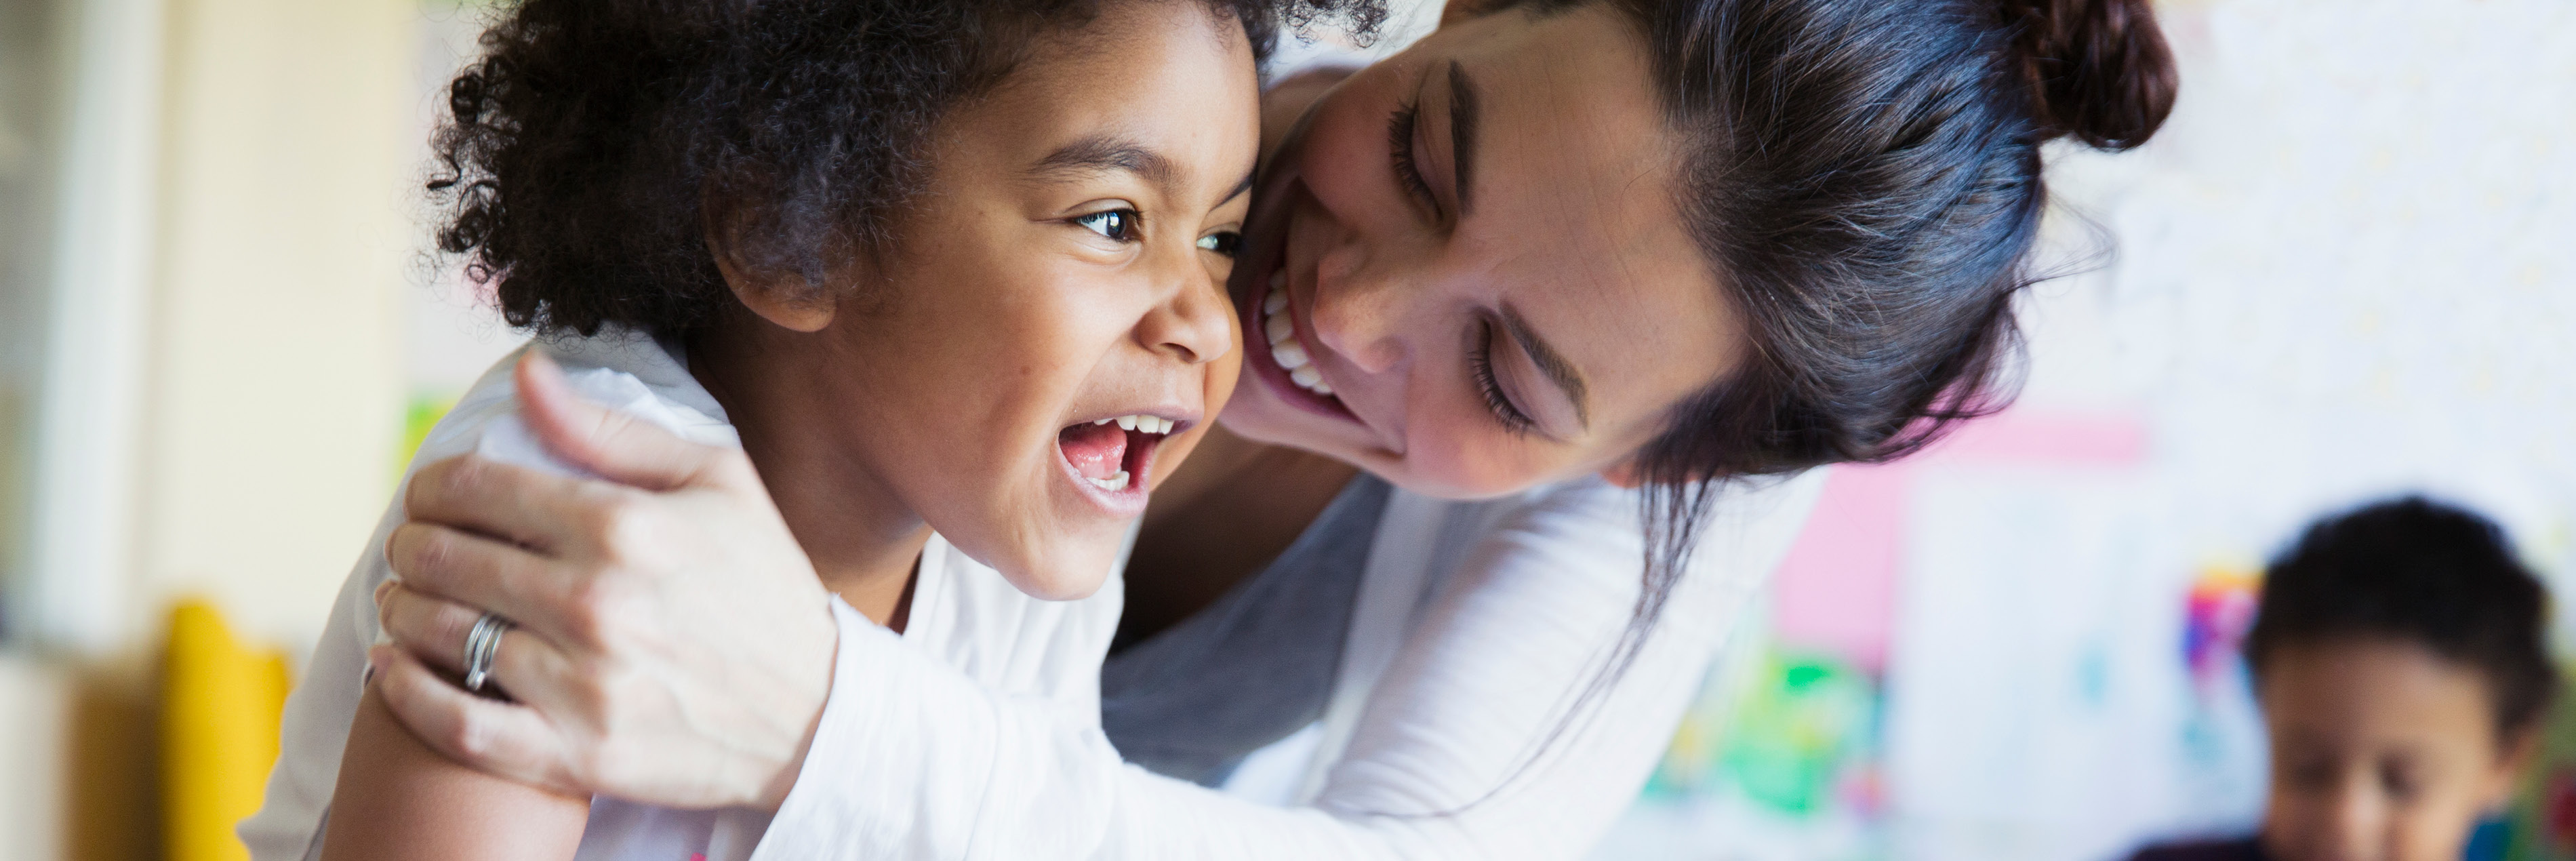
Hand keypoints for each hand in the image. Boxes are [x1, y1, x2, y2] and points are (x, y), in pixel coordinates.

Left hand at [371, 353, 836, 809]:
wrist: (817, 713)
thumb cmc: (764, 587)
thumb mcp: (717, 482)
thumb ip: (611, 431)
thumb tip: (527, 373)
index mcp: (627, 527)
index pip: (478, 488)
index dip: (433, 484)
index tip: (430, 493)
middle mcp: (598, 603)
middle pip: (444, 558)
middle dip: (413, 544)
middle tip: (416, 548)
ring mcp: (583, 684)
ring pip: (439, 635)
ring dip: (401, 611)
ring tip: (405, 600)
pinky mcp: (578, 753)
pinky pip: (456, 725)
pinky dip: (406, 693)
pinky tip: (391, 668)